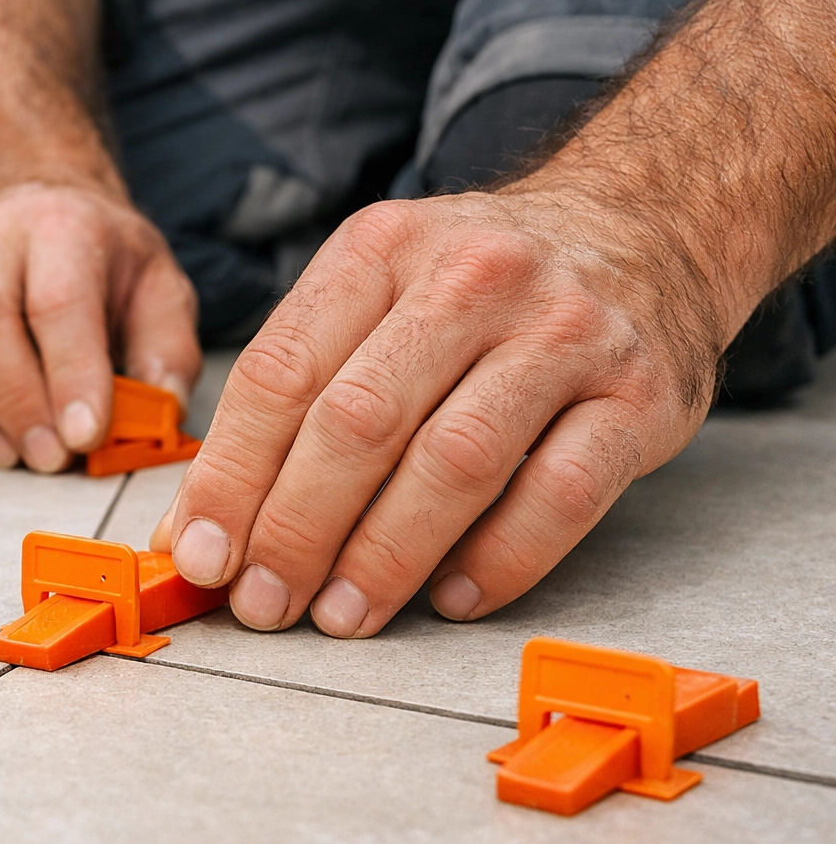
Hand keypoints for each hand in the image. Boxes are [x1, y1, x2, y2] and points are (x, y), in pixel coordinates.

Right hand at [0, 182, 200, 470]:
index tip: (84, 435)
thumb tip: (156, 413)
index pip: (57, 302)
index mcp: (61, 228)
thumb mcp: (159, 292)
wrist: (35, 214)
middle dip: (13, 405)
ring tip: (6, 456)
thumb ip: (167, 353)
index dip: (70, 375)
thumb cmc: (101, 266)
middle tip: (45, 459)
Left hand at [161, 190, 724, 635]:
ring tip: (341, 615)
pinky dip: (499, 559)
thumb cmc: (474, 291)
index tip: (201, 555)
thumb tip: (205, 527)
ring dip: (385, 557)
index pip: (281, 373)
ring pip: (455, 462)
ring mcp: (565, 333)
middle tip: (264, 603)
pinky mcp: (641, 395)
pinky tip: (452, 598)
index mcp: (381, 249)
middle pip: (359, 421)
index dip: (230, 475)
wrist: (641, 228)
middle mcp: (472, 278)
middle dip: (296, 529)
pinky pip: (561, 495)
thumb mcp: (376, 294)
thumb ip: (294, 395)